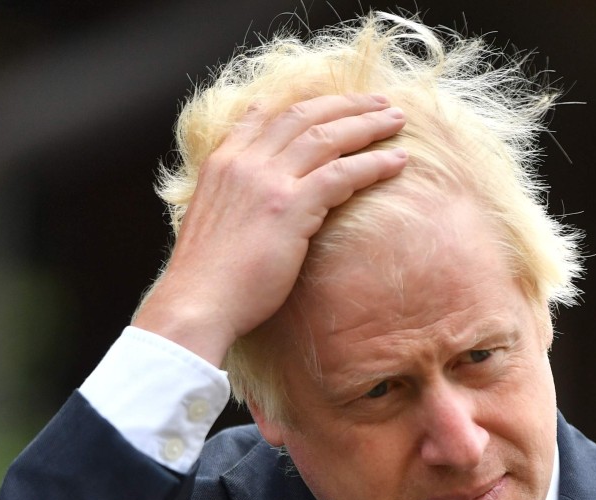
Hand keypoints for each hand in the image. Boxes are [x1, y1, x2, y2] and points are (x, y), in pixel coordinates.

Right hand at [133, 94, 407, 365]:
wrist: (198, 302)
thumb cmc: (208, 277)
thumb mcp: (212, 220)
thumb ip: (236, 198)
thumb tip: (260, 205)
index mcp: (223, 162)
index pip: (266, 114)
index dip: (306, 103)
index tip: (335, 101)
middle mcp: (244, 162)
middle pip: (304, 116)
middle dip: (346, 104)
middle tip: (380, 101)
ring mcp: (267, 181)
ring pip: (327, 137)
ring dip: (367, 124)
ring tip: (396, 120)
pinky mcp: (290, 207)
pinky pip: (342, 174)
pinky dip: (373, 164)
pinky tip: (397, 161)